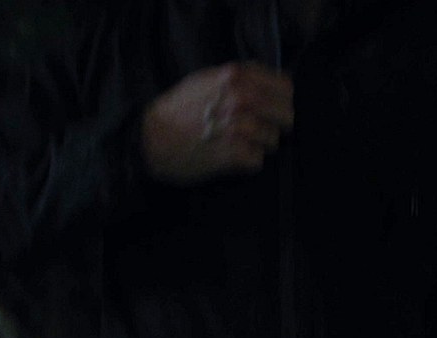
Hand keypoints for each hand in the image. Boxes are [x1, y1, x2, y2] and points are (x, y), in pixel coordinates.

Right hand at [141, 61, 293, 185]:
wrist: (150, 139)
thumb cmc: (177, 110)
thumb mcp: (206, 79)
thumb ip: (240, 79)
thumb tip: (272, 84)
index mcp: (237, 76)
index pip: (285, 87)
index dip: (281, 100)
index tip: (274, 109)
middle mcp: (242, 99)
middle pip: (286, 114)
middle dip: (276, 125)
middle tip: (259, 131)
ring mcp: (240, 127)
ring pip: (273, 139)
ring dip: (259, 145)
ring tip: (238, 144)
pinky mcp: (235, 154)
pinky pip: (258, 161)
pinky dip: (247, 163)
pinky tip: (231, 157)